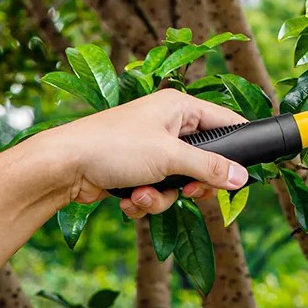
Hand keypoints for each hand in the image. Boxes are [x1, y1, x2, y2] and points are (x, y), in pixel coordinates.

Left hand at [34, 89, 247, 216]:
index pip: (225, 122)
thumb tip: (242, 178)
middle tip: (187, 191)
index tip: (245, 172)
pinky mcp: (135, 171)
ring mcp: (150, 149)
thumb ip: (209, 168)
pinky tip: (128, 199)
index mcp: (178, 108)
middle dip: (192, 183)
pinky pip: (156, 192)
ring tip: (141, 194)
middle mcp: (166, 125)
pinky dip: (144, 200)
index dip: (237, 146)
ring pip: (178, 183)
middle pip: (203, 161)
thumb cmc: (113, 147)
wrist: (62, 167)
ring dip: (162, 197)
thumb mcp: (169, 157)